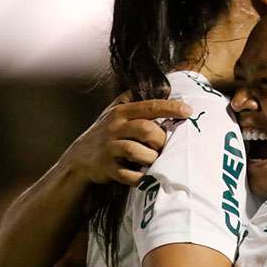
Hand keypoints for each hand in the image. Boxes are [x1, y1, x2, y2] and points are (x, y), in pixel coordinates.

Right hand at [61, 93, 191, 186]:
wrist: (79, 158)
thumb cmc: (105, 133)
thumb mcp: (114, 111)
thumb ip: (133, 100)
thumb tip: (163, 90)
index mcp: (120, 112)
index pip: (149, 107)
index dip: (170, 108)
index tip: (188, 111)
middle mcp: (114, 128)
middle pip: (146, 129)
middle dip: (161, 139)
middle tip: (165, 146)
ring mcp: (110, 149)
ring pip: (137, 152)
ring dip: (152, 158)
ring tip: (155, 160)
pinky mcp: (107, 168)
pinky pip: (128, 175)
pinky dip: (141, 177)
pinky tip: (147, 175)